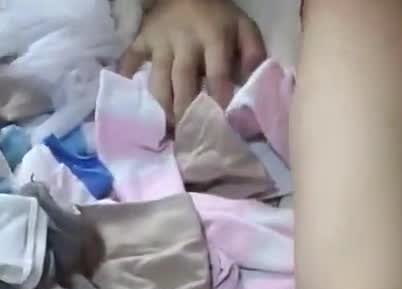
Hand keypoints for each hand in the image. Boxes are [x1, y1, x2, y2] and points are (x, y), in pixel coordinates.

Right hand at [120, 0, 265, 123]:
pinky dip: (126, 79)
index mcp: (213, 37)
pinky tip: (129, 102)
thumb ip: (253, 53)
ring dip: (162, 106)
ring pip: (158, 78)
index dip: (219, 99)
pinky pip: (131, 59)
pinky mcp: (143, 39)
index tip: (221, 125)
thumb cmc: (218, 17)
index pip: (218, 72)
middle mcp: (184, 40)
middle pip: (183, 79)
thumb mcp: (243, 27)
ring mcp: (161, 41)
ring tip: (167, 130)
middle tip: (188, 136)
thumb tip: (253, 82)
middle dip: (186, 110)